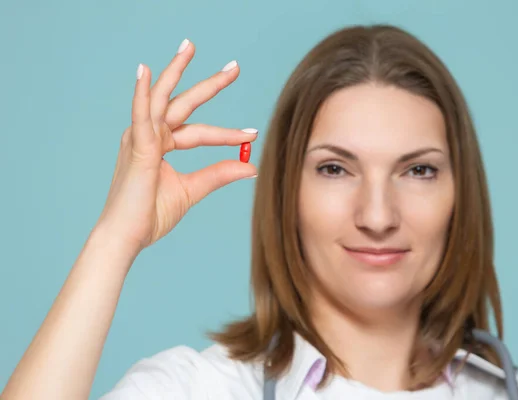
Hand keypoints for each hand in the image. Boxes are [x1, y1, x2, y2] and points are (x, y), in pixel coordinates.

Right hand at [95, 39, 257, 254]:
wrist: (127, 237)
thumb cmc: (151, 215)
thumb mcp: (192, 190)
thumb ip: (219, 174)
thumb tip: (251, 166)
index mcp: (161, 145)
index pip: (199, 132)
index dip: (227, 135)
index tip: (253, 134)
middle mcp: (150, 135)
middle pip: (183, 104)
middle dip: (209, 85)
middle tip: (234, 68)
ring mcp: (140, 138)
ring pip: (162, 99)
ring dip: (176, 71)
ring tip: (190, 47)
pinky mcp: (135, 146)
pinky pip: (140, 115)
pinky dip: (141, 93)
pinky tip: (145, 71)